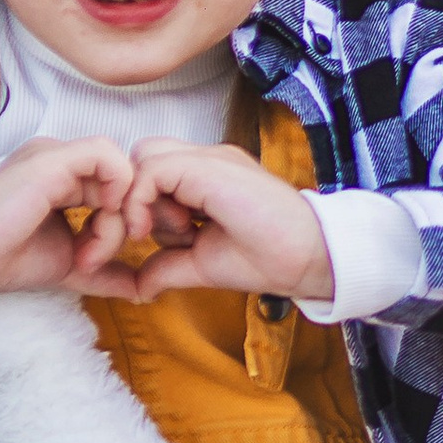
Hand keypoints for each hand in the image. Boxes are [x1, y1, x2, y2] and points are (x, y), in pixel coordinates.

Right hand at [0, 136, 136, 317]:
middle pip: (124, 177)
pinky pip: (108, 157)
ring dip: (117, 216)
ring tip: (89, 253)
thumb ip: (107, 270)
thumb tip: (144, 289)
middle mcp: (61, 159)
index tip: (106, 259)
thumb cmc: (1, 260)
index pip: (119, 184)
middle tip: (97, 259)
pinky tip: (93, 229)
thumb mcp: (69, 264)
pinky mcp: (49, 160)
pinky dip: (115, 193)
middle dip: (124, 221)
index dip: (124, 219)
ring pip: (121, 168)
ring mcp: (54, 155)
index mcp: (64, 177)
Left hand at [115, 141, 334, 305]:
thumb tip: (136, 286)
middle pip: (144, 156)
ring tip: (176, 232)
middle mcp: (206, 161)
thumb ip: (167, 266)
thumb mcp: (201, 264)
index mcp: (206, 179)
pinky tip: (166, 229)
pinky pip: (153, 169)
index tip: (148, 240)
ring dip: (143, 199)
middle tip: (158, 233)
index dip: (141, 202)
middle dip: (137, 195)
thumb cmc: (266, 258)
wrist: (305, 257)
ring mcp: (209, 158)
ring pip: (144, 157)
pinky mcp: (209, 166)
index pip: (153, 171)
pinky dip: (144, 201)